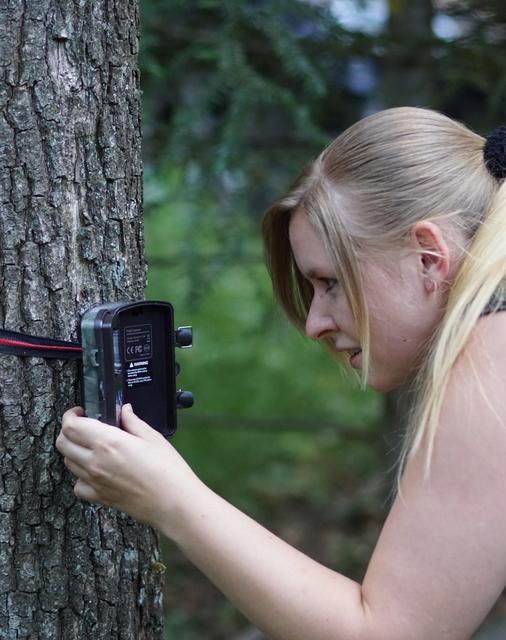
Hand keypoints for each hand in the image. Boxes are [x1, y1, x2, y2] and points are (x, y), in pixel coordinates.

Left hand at [56, 404, 199, 531]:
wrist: (173, 503)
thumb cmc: (168, 468)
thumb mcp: (153, 437)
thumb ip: (133, 422)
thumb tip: (124, 410)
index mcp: (108, 442)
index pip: (71, 426)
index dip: (70, 416)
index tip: (81, 412)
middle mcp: (95, 461)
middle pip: (62, 443)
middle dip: (68, 431)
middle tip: (84, 427)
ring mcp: (94, 482)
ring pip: (67, 462)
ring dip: (74, 451)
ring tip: (91, 447)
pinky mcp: (98, 498)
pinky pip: (77, 485)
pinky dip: (80, 476)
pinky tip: (95, 472)